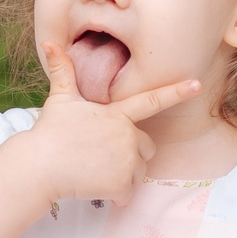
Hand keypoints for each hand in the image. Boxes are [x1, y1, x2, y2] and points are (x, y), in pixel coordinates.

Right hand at [12, 41, 200, 201]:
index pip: (152, 100)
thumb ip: (62, 72)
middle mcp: (126, 135)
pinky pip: (129, 193)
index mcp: (117, 114)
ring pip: (140, 171)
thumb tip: (48, 42)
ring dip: (125, 175)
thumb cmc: (49, 132)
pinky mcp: (120, 184)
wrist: (39, 166)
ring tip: (98, 171)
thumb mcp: (59, 99)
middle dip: (132, 153)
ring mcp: (125, 161)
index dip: (176, 91)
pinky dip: (117, 195)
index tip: (197, 85)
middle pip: (147, 147)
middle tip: (104, 156)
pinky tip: (98, 189)